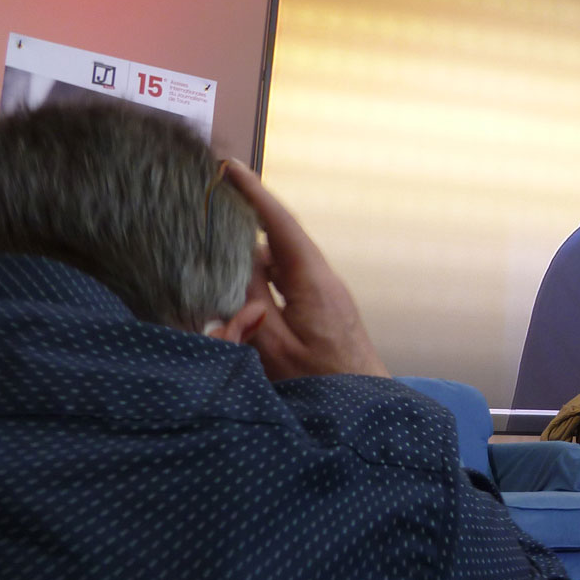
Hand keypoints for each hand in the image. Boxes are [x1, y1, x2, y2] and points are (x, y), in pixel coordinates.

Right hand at [222, 160, 388, 380]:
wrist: (368, 410)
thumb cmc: (323, 385)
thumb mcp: (274, 345)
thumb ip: (251, 302)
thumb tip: (237, 260)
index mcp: (313, 281)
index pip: (280, 224)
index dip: (254, 193)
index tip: (229, 169)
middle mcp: (323, 280)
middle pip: (280, 239)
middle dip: (247, 221)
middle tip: (211, 205)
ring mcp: (326, 294)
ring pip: (282, 262)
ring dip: (252, 255)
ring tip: (215, 250)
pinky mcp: (324, 309)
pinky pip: (289, 281)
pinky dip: (263, 278)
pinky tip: (241, 289)